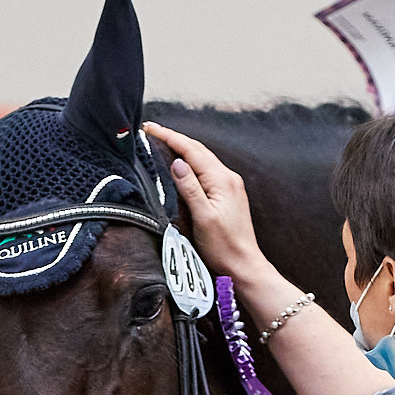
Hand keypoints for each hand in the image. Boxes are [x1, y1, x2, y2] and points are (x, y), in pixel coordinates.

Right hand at [143, 122, 272, 283]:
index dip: (170, 137)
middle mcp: (228, 178)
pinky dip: (191, 163)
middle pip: (198, 150)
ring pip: (203, 159)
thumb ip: (190, 188)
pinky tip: (182, 165)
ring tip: (163, 142)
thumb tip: (177, 163)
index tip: (151, 129)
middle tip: (152, 131)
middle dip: (175, 139)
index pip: (192, 150)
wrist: (244, 265)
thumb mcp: (203, 217)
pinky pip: (207, 170)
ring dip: (183, 148)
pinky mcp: (228, 195)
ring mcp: (230, 186)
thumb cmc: (224, 247)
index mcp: (222, 180)